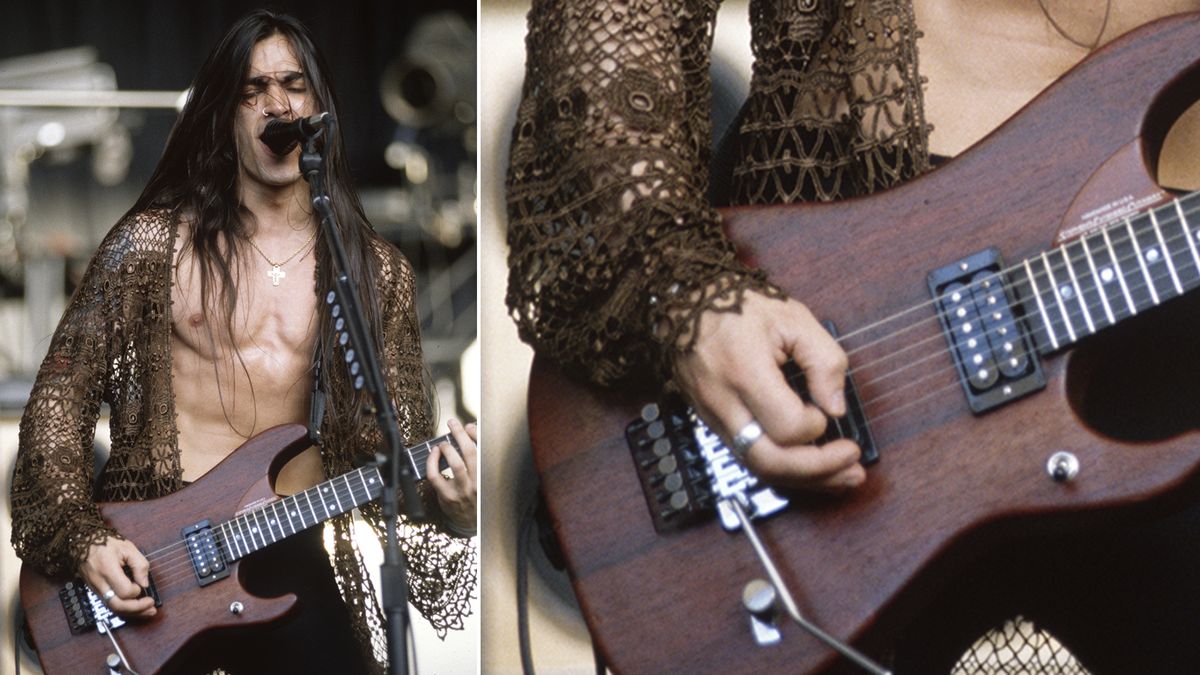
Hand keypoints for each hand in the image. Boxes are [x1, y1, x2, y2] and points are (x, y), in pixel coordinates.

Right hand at [79, 536, 156, 617]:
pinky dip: (124, 608)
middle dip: (137, 609)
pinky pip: (109, 604)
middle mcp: (99, 583)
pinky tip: (135, 607)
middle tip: (152, 607)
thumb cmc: (105, 543)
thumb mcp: (127, 548)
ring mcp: (95, 589)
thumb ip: (140, 565)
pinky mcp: (95, 591)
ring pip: (112, 608)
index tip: (141, 585)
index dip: (136, 591)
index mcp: (107, 570)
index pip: (123, 591)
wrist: (83, 543)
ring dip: (132, 612)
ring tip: (148, 611)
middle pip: (117, 605)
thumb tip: (145, 583)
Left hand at [427, 418, 477, 534]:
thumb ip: (477, 451)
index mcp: (489, 476)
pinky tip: (433, 454)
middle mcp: (478, 483)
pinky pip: (436, 476)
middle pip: (471, 454)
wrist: (472, 522)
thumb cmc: (477, 494)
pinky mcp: (448, 497)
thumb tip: (469, 429)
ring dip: (448, 449)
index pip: (485, 451)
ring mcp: (463, 491)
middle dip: (461, 435)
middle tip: (453, 424)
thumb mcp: (482, 474)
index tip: (469, 426)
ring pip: (456, 465)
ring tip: (443, 444)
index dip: (477, 435)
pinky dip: (432, 462)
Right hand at [673, 290, 864, 491]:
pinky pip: (747, 456)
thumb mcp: (792, 318)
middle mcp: (724, 403)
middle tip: (853, 464)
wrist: (684, 304)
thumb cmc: (737, 307)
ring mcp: (713, 417)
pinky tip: (810, 466)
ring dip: (804, 478)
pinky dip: (783, 467)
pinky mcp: (712, 423)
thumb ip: (824, 360)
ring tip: (842, 475)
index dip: (816, 425)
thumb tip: (836, 407)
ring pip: (758, 467)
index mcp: (744, 372)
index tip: (827, 409)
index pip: (786, 426)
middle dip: (817, 471)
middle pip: (769, 461)